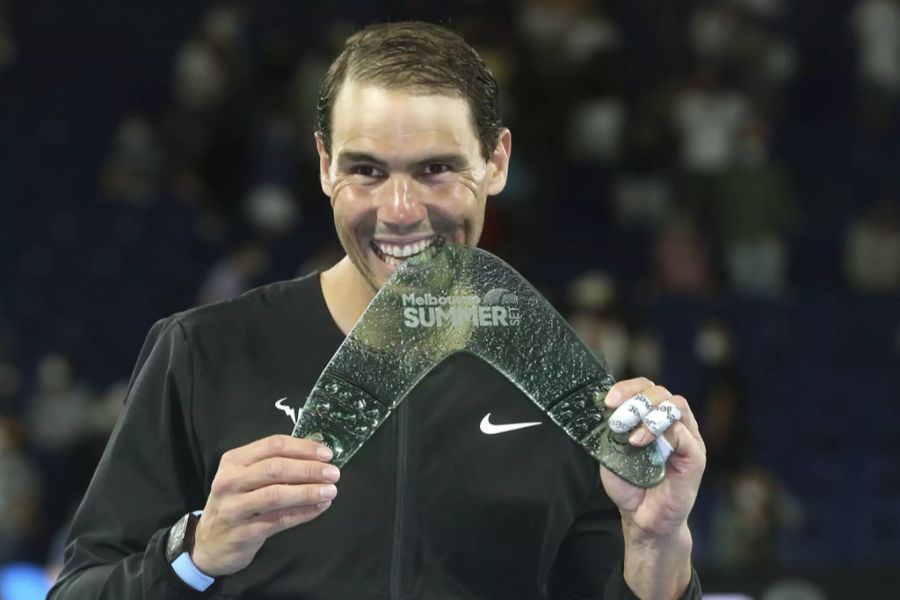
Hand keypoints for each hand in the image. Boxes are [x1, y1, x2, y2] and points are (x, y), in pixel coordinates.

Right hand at [191, 435, 339, 576]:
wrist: (209, 544)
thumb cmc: (236, 503)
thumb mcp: (246, 477)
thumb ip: (275, 464)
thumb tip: (316, 454)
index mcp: (234, 460)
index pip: (273, 445)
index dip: (303, 448)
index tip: (327, 454)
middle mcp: (230, 481)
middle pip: (275, 468)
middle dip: (309, 469)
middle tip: (334, 473)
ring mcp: (233, 508)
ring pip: (276, 495)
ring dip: (308, 491)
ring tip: (331, 491)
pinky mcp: (242, 533)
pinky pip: (278, 520)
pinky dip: (303, 513)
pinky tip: (319, 508)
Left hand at [600, 377, 705, 538]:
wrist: (642, 519)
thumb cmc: (630, 486)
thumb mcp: (613, 453)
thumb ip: (612, 431)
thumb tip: (602, 410)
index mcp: (654, 419)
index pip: (646, 388)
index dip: (627, 388)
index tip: (608, 401)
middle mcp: (673, 424)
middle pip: (661, 392)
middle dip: (636, 400)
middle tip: (618, 420)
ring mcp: (687, 439)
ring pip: (677, 405)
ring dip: (650, 415)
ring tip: (633, 437)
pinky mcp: (695, 458)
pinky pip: (685, 434)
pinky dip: (664, 433)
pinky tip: (643, 445)